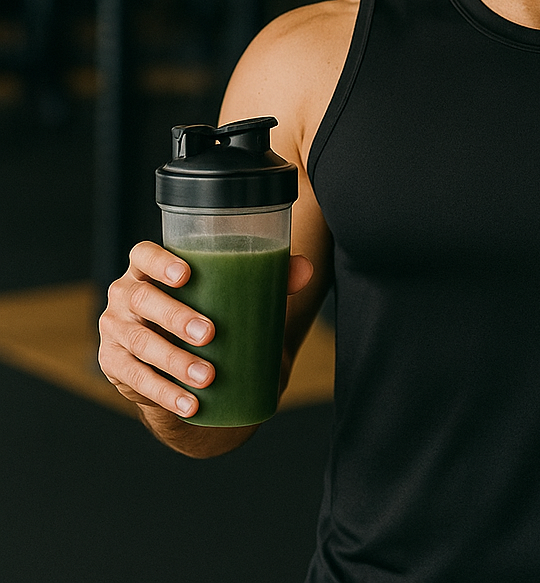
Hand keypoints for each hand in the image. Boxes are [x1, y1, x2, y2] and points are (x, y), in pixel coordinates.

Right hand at [98, 241, 313, 418]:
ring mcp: (115, 330)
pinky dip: (166, 394)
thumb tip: (305, 270)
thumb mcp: (231, 292)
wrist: (182, 360)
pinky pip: (137, 380)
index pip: (143, 254)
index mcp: (149, 268)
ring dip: (174, 361)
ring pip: (140, 343)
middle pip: (143, 300)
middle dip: (176, 317)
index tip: (187, 275)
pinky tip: (190, 404)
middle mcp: (126, 295)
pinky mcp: (114, 365)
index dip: (159, 262)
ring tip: (207, 376)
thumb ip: (268, 276)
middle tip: (210, 334)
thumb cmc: (210, 309)